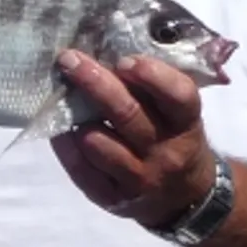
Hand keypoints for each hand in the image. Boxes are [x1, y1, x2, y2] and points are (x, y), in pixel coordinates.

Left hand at [53, 51, 215, 228]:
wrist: (185, 198)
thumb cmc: (173, 138)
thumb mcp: (178, 114)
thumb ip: (154, 87)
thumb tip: (107, 47)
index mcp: (186, 125)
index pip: (178, 97)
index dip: (153, 76)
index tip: (125, 60)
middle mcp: (165, 153)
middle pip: (128, 115)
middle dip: (96, 83)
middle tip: (70, 59)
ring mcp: (139, 179)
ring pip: (99, 144)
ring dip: (77, 118)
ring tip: (63, 97)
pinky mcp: (112, 199)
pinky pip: (81, 169)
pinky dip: (65, 145)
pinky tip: (59, 128)